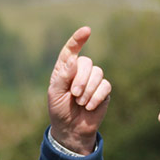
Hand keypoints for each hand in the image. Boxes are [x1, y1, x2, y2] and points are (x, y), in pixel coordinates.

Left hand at [47, 26, 110, 154]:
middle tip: (74, 95)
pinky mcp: (104, 91)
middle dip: (81, 79)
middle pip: (87, 62)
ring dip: (88, 90)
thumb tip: (74, 59)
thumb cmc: (59, 110)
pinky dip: (96, 97)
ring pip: (98, 73)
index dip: (78, 39)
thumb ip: (63, 76)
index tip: (86, 30)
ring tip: (80, 103)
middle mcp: (80, 71)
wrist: (71, 129)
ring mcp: (93, 80)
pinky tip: (89, 106)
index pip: (71, 50)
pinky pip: (105, 86)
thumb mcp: (54, 94)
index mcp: (65, 69)